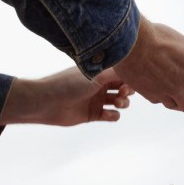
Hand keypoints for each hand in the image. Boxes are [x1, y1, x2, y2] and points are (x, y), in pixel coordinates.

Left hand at [0, 67, 132, 125]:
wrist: (47, 102)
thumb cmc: (69, 84)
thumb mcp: (96, 75)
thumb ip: (117, 72)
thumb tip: (136, 68)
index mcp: (100, 72)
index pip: (122, 73)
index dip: (131, 77)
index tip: (134, 80)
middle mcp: (100, 85)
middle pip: (124, 87)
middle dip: (128, 91)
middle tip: (123, 92)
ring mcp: (97, 100)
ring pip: (119, 102)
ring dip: (123, 103)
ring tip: (117, 103)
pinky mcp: (93, 114)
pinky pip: (111, 116)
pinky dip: (113, 115)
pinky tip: (108, 114)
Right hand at [112, 16, 183, 113]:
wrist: (132, 42)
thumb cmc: (159, 40)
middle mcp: (176, 89)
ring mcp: (159, 92)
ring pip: (172, 106)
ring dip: (176, 102)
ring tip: (176, 94)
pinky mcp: (144, 92)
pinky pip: (156, 100)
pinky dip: (160, 97)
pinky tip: (159, 89)